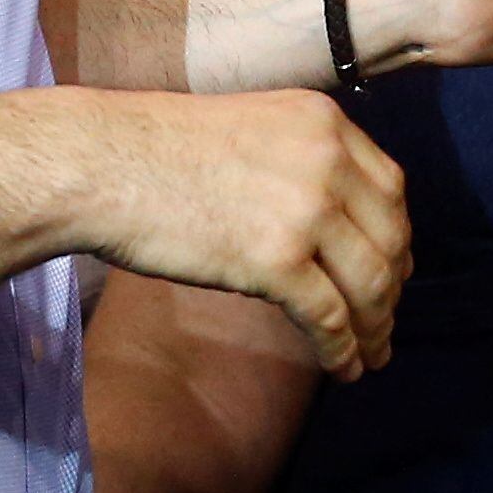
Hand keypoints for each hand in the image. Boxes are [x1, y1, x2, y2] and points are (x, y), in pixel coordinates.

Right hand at [79, 90, 411, 379]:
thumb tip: (330, 219)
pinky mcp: (276, 259)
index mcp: (325, 123)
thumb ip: (298, 160)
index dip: (396, 238)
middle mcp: (328, 160)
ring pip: (370, 282)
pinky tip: (343, 368)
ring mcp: (306, 210)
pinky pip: (330, 316)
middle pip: (391, 238)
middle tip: (384, 322)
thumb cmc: (152, 150)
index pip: (390, 189)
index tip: (393, 269)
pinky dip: (342, 348)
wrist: (97, 163)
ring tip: (372, 356)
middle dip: (393, 288)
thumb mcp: (251, 130)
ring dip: (376, 327)